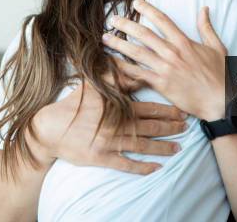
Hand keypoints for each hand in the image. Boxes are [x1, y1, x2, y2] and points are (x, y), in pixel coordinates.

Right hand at [30, 82, 186, 174]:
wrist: (50, 129)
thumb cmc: (74, 105)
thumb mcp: (94, 85)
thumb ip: (115, 78)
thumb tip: (133, 67)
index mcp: (118, 107)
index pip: (149, 109)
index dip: (168, 111)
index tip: (182, 111)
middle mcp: (118, 126)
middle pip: (151, 127)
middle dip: (171, 128)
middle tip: (186, 128)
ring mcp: (111, 144)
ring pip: (143, 146)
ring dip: (162, 147)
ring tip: (178, 148)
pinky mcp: (102, 158)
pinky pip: (126, 164)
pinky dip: (142, 167)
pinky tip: (156, 168)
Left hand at [102, 0, 227, 120]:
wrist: (219, 101)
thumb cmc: (220, 75)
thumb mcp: (217, 47)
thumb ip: (207, 28)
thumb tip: (204, 9)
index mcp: (184, 42)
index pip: (162, 19)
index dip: (147, 9)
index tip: (135, 3)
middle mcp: (172, 53)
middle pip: (143, 33)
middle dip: (126, 24)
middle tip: (112, 19)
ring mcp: (165, 68)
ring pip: (136, 52)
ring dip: (118, 44)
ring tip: (105, 38)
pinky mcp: (160, 84)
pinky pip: (137, 74)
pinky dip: (122, 68)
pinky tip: (111, 64)